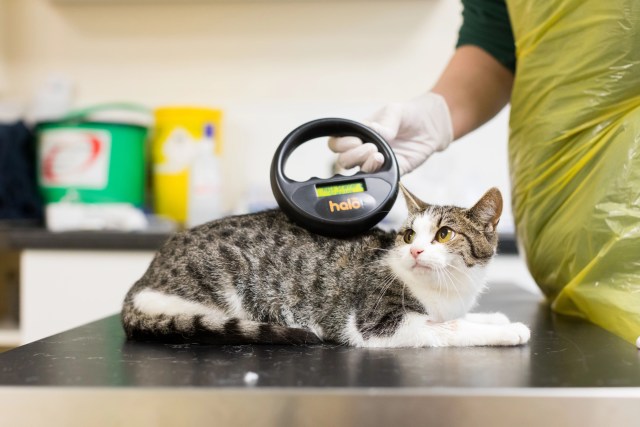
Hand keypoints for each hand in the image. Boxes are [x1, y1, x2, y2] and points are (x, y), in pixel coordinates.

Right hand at [329, 93, 452, 174]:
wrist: (432, 126)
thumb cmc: (409, 115)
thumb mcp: (394, 111)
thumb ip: (383, 123)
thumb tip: (374, 133)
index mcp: (358, 134)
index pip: (337, 143)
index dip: (341, 144)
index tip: (356, 139)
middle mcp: (363, 150)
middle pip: (343, 161)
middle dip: (352, 155)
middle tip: (371, 147)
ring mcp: (376, 163)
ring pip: (357, 172)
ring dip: (365, 164)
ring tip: (379, 155)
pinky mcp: (391, 172)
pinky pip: (378, 179)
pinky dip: (378, 173)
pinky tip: (385, 163)